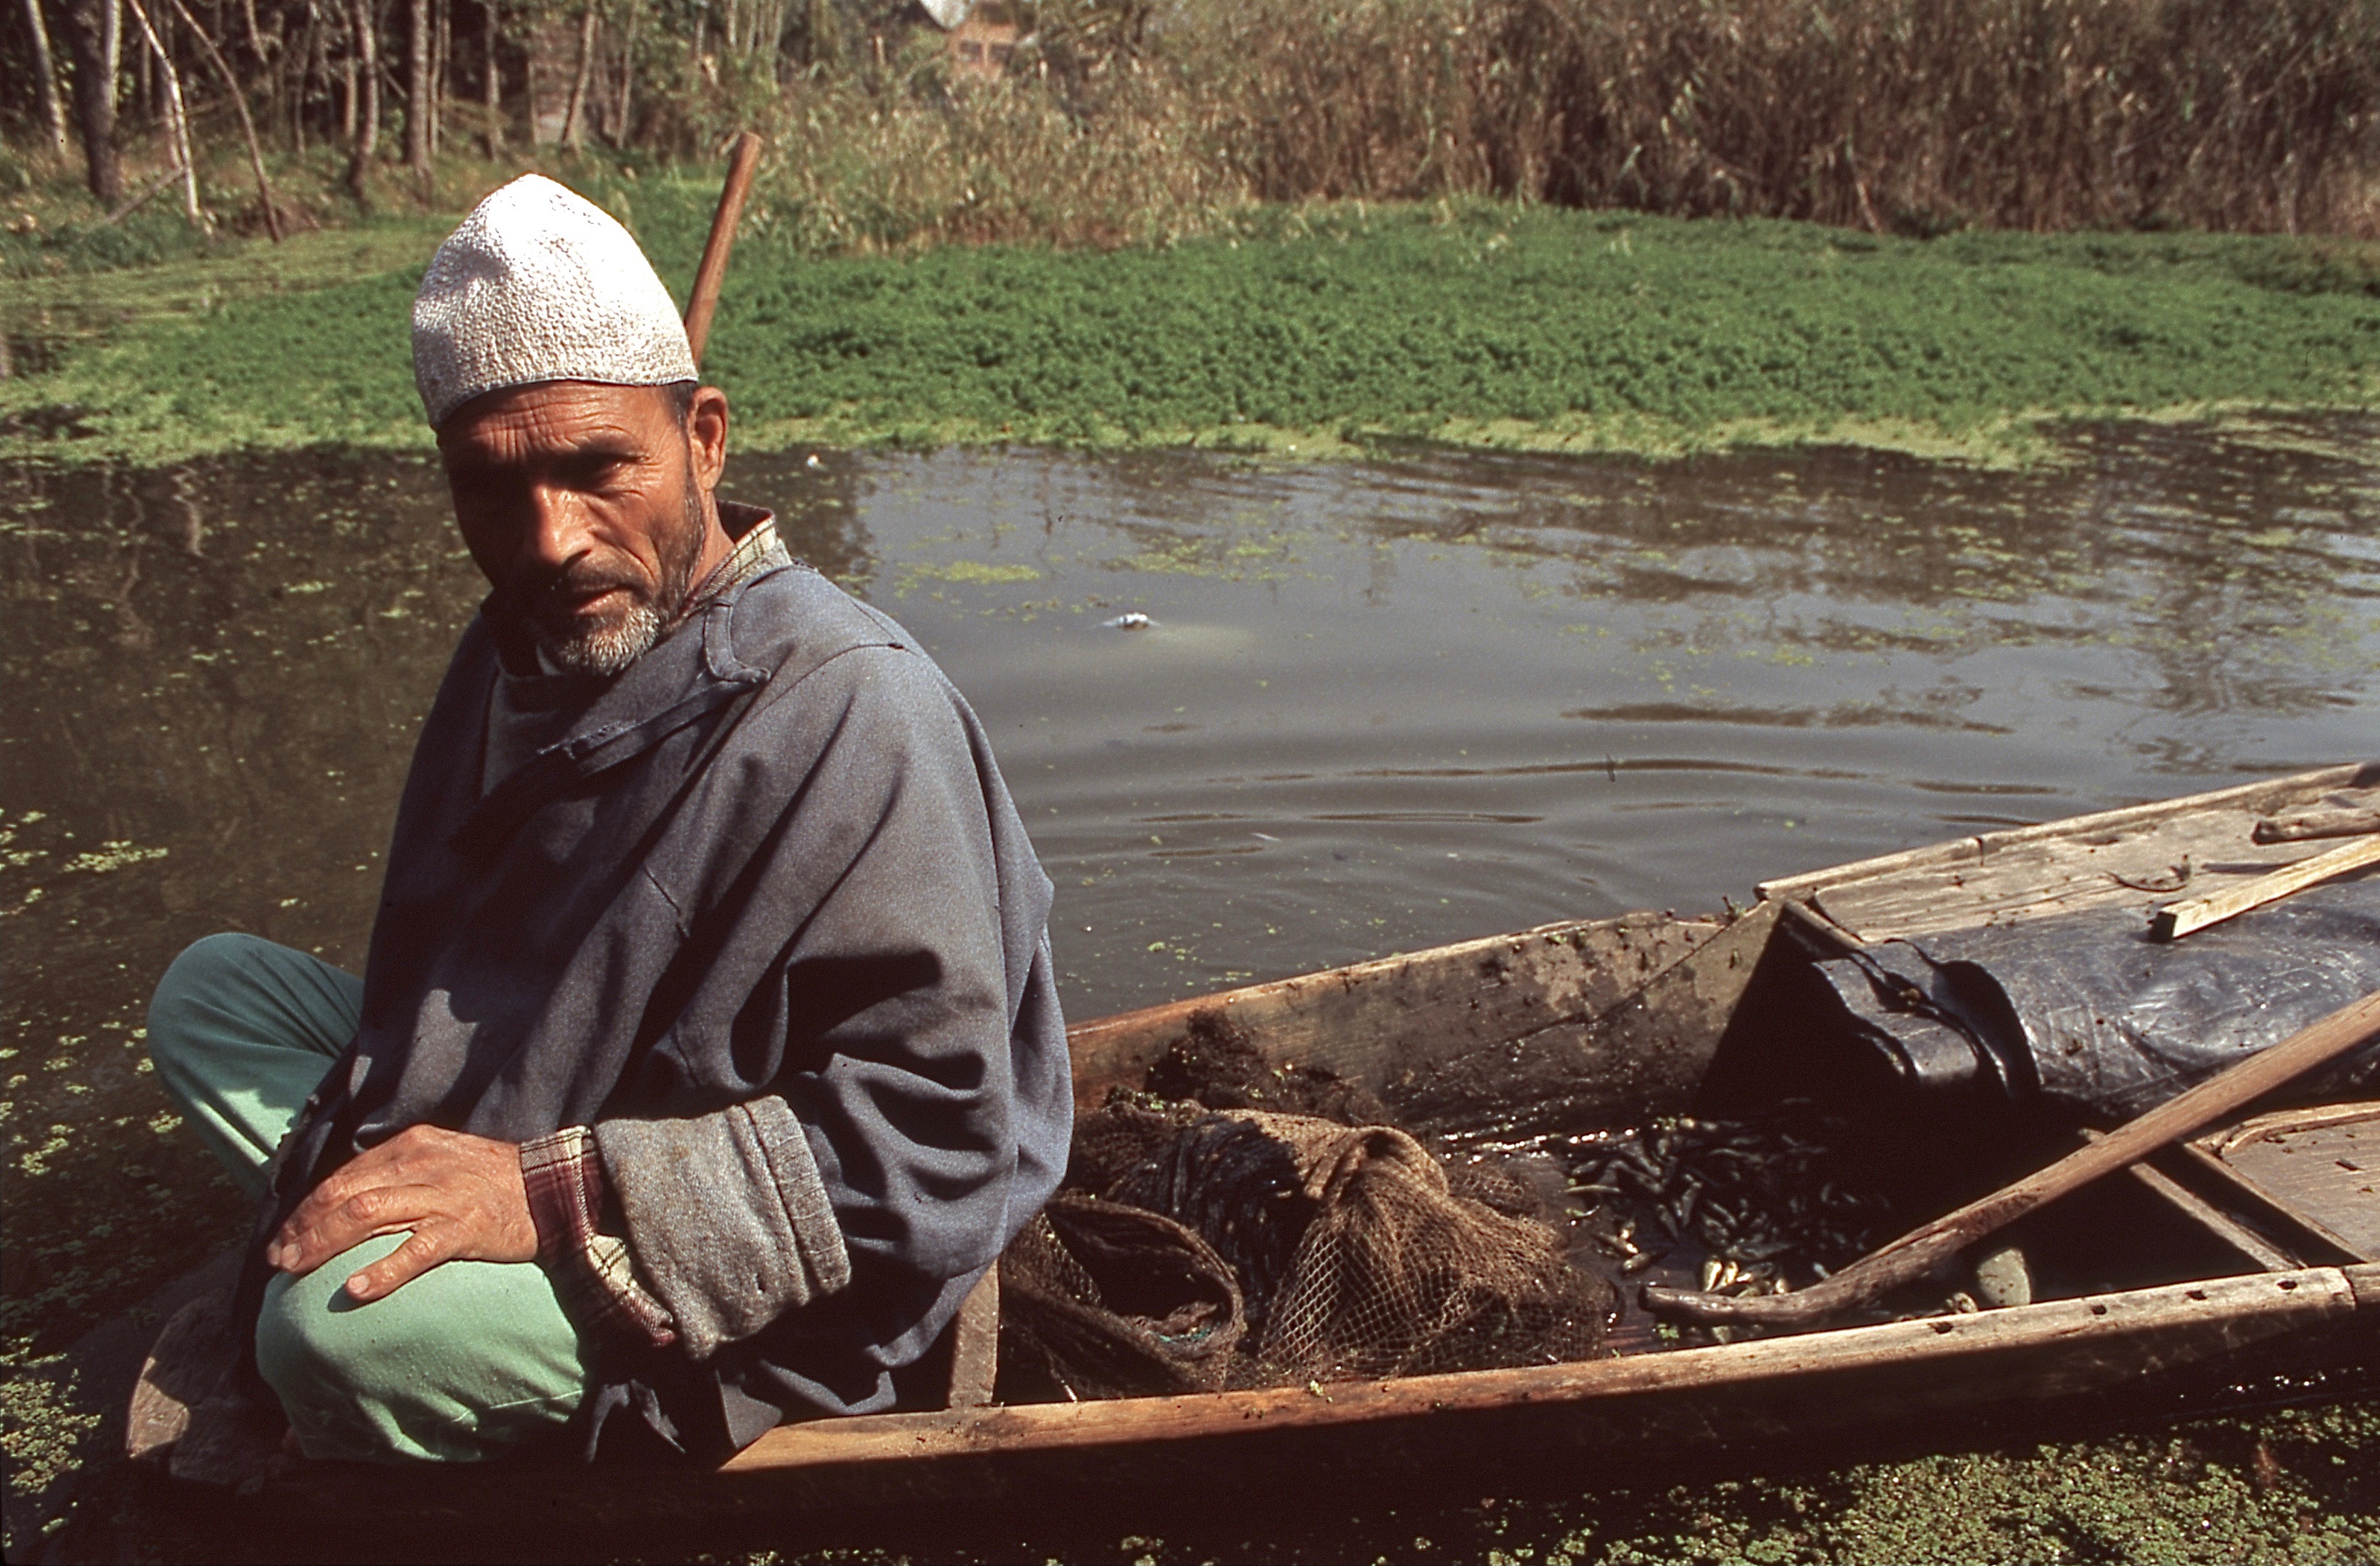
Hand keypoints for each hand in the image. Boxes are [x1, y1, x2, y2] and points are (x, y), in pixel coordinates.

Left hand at [267, 1125, 536, 1301]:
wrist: (553, 1187)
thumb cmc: (492, 1180)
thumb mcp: (441, 1160)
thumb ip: (399, 1173)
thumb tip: (348, 1204)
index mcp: (411, 1146)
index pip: (342, 1177)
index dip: (305, 1210)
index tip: (283, 1239)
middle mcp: (421, 1164)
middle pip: (345, 1195)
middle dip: (303, 1229)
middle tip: (279, 1261)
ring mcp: (443, 1196)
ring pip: (367, 1216)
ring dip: (324, 1245)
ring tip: (297, 1271)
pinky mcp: (465, 1228)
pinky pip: (416, 1250)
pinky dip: (382, 1270)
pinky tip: (356, 1289)